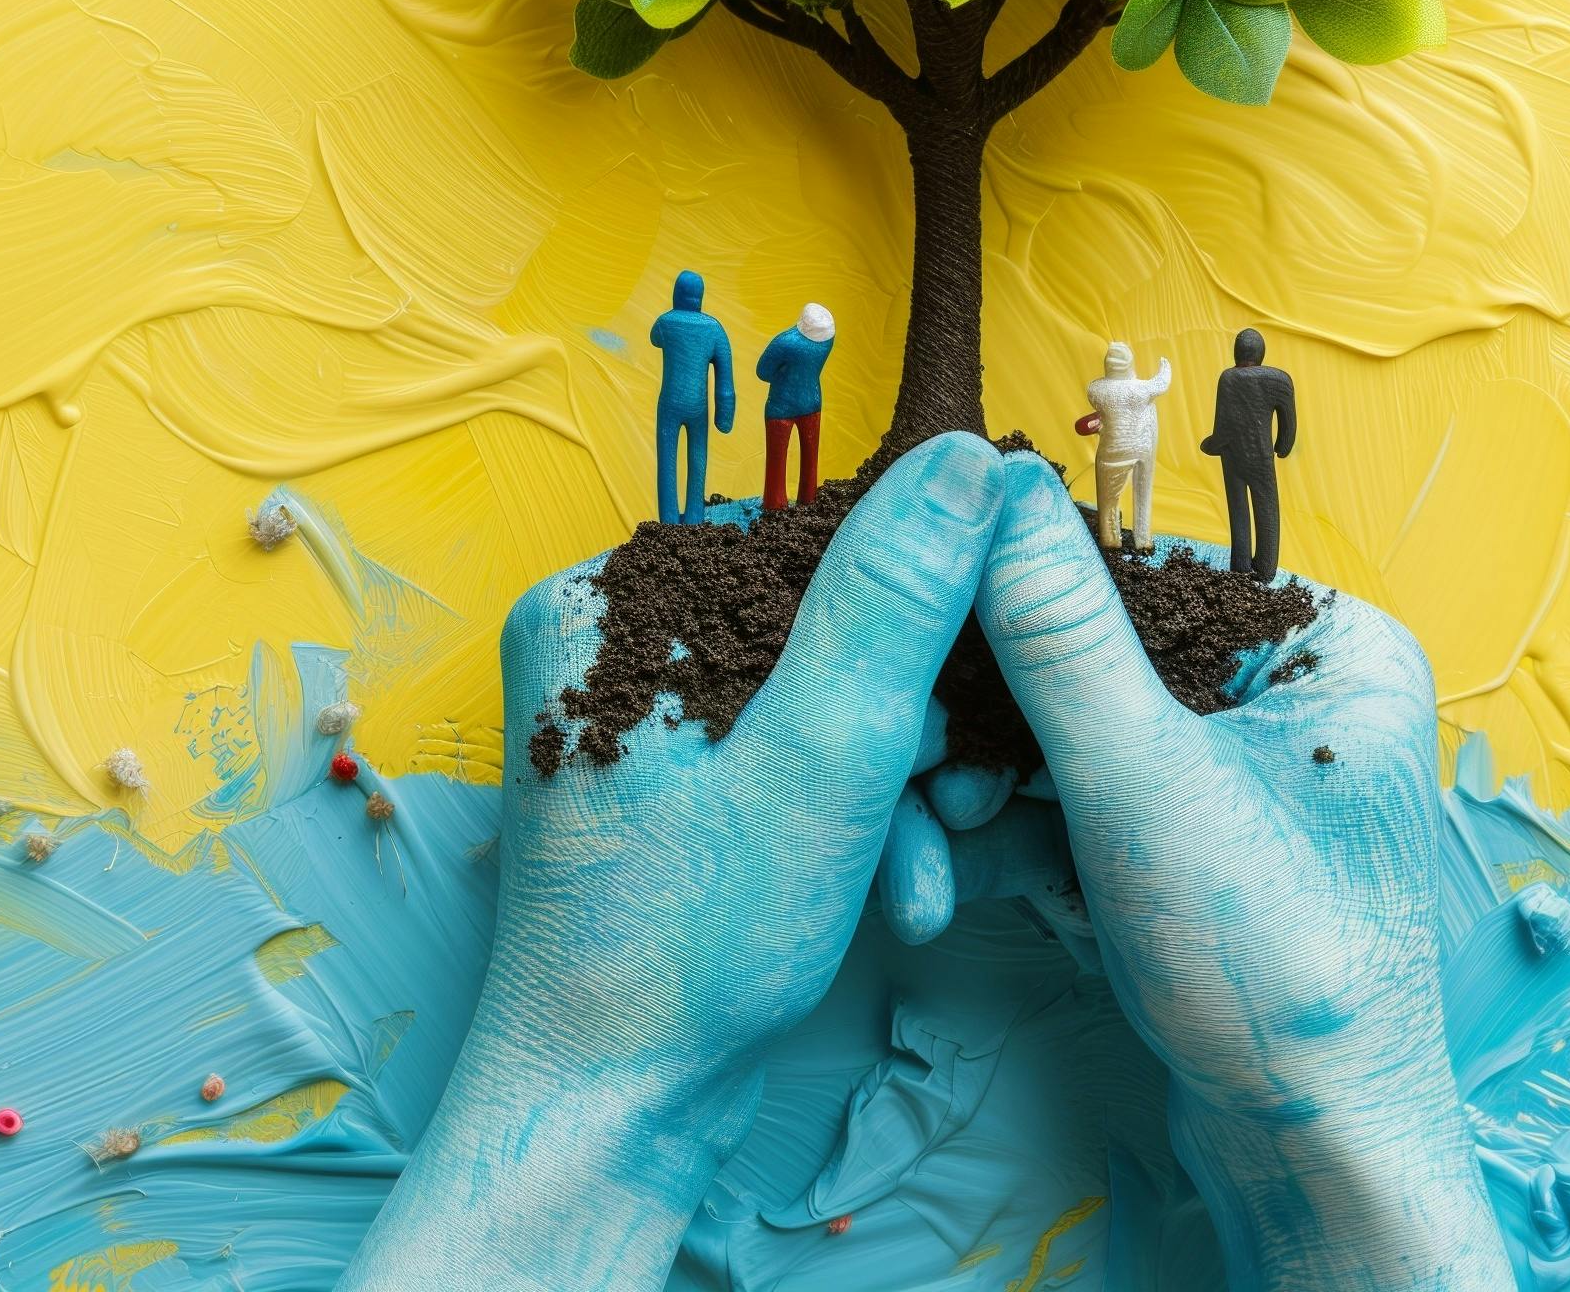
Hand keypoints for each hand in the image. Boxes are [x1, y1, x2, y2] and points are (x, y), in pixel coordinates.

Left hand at [343, 436, 1001, 1291]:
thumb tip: (966, 464)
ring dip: (888, 793)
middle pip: (819, 632)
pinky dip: (847, 824)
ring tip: (912, 875)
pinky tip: (892, 895)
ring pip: (816, 707)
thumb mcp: (822, 757)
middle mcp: (603, 645)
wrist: (610, 1106)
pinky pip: (786, 765)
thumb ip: (893, 603)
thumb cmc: (685, 946)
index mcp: (604, 603)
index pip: (804, 547)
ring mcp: (631, 723)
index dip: (913, 621)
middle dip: (901, 732)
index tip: (960, 706)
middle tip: (941, 805)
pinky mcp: (666, 791)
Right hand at [971, 450, 1513, 1291]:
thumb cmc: (1284, 972)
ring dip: (978, 782)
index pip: (1141, 564)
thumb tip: (991, 483)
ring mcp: (1222, 781)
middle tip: (916, 749)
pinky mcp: (1173, 853)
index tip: (919, 604)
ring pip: (1057, 737)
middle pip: (1084, 655)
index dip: (1016, 583)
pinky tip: (944, 870)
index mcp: (1326, 647)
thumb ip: (1060, 631)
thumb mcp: (1146, 782)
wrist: (1309, 1154)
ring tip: (932, 824)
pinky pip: (1061, 807)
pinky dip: (1001, 837)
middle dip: (985, 713)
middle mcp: (1282, 698)